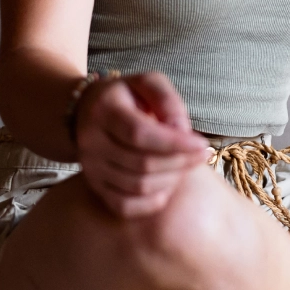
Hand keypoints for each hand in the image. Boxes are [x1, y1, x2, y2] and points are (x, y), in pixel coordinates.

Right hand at [74, 71, 209, 217]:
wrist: (87, 112)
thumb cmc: (126, 96)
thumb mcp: (147, 83)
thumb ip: (167, 100)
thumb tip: (181, 133)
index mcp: (104, 110)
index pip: (139, 134)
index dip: (174, 144)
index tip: (202, 145)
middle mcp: (91, 141)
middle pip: (142, 164)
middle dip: (180, 162)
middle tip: (201, 155)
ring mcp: (90, 168)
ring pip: (137, 187)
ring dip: (171, 179)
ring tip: (185, 165)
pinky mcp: (94, 187)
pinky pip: (125, 206)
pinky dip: (152, 201)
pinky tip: (167, 185)